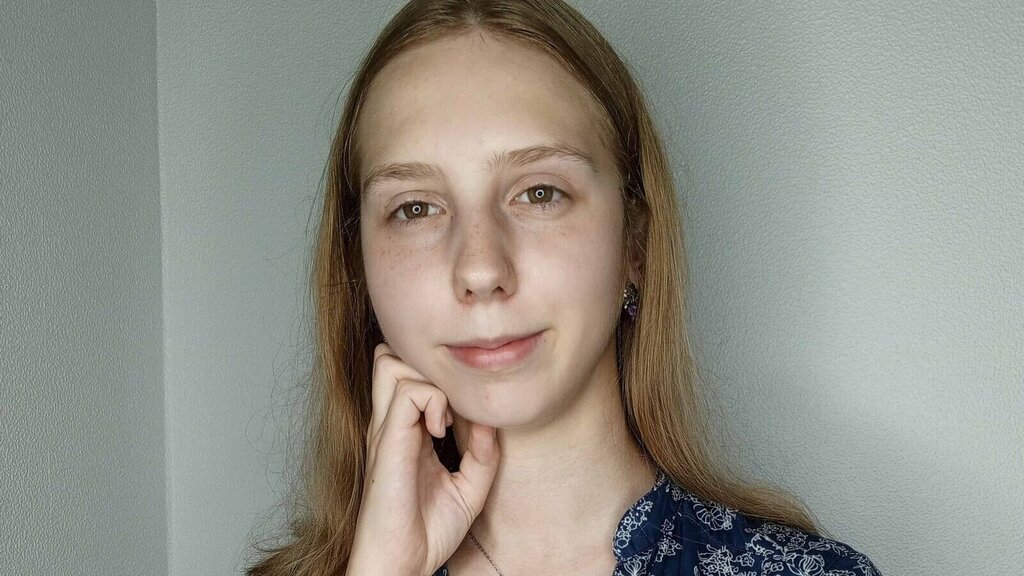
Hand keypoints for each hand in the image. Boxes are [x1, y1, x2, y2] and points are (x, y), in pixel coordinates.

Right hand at [347, 343, 499, 575]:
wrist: (402, 563)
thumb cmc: (427, 532)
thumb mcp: (470, 489)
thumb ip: (483, 454)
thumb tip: (491, 421)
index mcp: (403, 433)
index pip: (408, 376)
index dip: (441, 381)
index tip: (464, 414)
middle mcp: (390, 425)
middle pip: (392, 358)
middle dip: (426, 368)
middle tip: (450, 403)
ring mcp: (386, 430)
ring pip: (394, 362)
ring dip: (428, 379)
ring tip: (445, 416)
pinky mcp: (387, 441)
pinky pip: (408, 391)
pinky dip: (433, 399)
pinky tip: (441, 429)